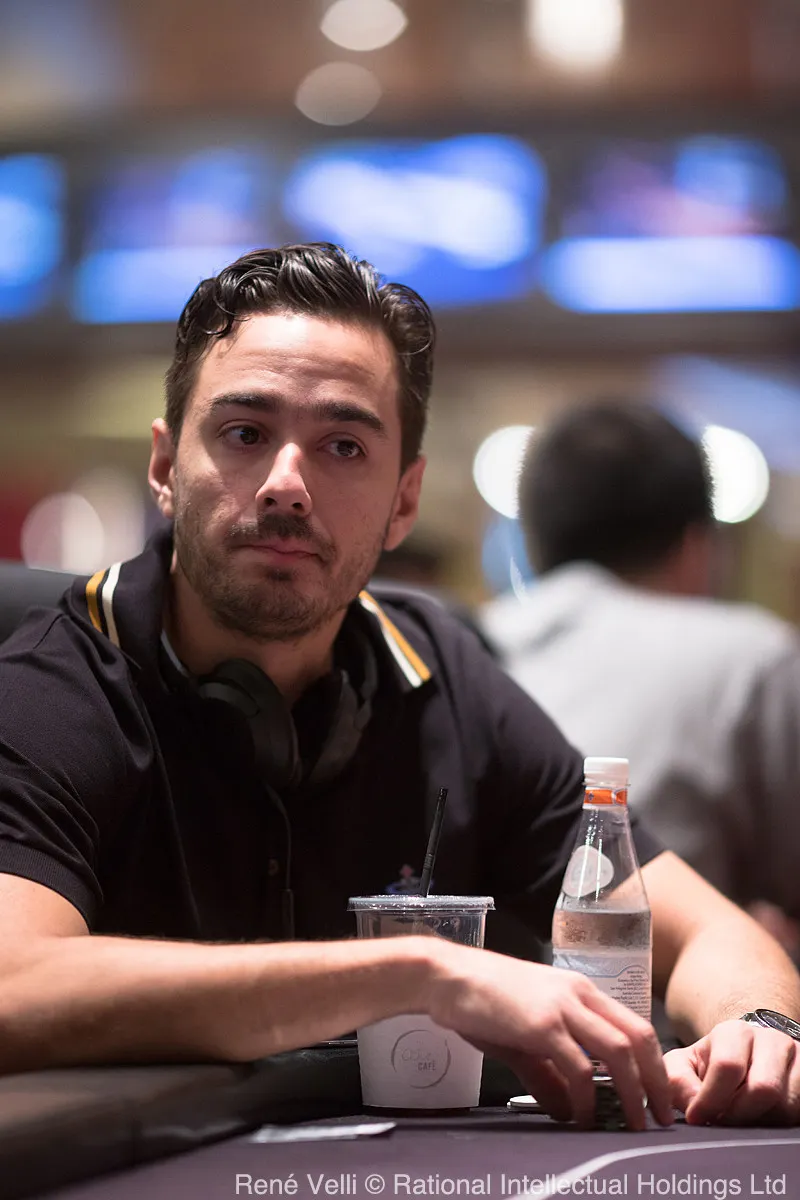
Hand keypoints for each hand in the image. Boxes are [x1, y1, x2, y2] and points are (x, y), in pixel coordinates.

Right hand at [428, 943, 672, 1130]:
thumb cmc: (480, 999)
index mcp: (579, 991)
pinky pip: (578, 1066)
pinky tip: (583, 1116)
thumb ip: (548, 1073)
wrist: (445, 976)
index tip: (657, 1094)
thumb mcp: (522, 1038)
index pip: (633, 1025)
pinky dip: (587, 1097)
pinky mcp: (540, 1024)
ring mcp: (561, 1007)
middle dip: (656, 1080)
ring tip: (635, 1123)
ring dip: (633, 1092)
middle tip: (661, 1116)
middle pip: (638, 1037)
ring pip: (618, 1050)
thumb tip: (569, 1111)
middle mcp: (578, 994)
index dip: (652, 1062)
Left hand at [665, 1019, 799, 1124]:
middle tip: (722, 1121)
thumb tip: (692, 1107)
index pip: (727, 1066)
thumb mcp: (685, 1064)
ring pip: (784, 1106)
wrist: (750, 1052)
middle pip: (763, 1089)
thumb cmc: (714, 1061)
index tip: (697, 1117)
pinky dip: (777, 1122)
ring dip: (758, 1121)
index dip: (710, 1099)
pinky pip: (798, 1113)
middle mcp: (770, 1040)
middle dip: (738, 1115)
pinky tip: (761, 1116)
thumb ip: (677, 1081)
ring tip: (741, 1116)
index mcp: (735, 1032)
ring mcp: (796, 1059)